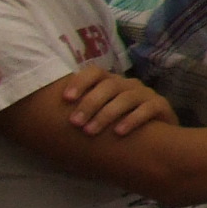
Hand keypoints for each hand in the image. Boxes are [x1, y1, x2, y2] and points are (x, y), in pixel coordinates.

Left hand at [61, 67, 177, 136]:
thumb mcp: (99, 114)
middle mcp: (128, 84)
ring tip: (91, 131)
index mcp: (110, 82)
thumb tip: (46, 119)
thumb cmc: (118, 124)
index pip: (95, 72)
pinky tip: (118, 133)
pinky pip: (147, 109)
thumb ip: (82, 112)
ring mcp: (145, 93)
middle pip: (109, 86)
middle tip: (74, 123)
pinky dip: (132, 119)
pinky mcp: (161, 105)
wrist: (156, 135)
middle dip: (89, 104)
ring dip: (106, 114)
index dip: (80, 82)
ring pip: (126, 97)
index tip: (66, 99)